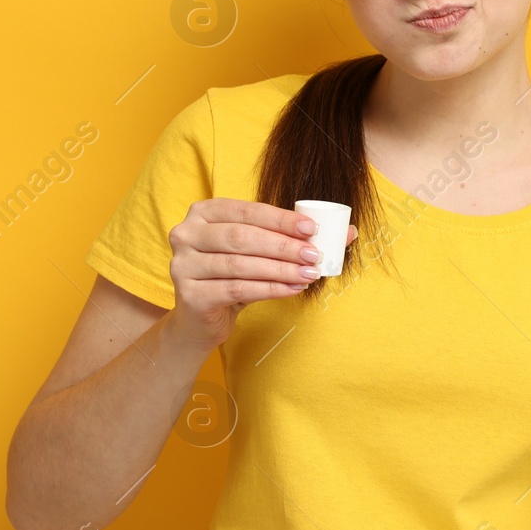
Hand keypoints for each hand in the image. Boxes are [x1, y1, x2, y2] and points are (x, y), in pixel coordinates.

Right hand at [166, 198, 357, 348]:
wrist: (201, 318)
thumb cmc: (233, 275)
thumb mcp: (259, 252)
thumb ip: (294, 238)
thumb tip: (348, 232)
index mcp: (204, 212)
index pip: (248, 211)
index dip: (282, 220)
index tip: (312, 229)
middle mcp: (186, 233)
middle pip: (243, 237)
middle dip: (284, 246)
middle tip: (314, 254)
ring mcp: (183, 264)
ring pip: (241, 265)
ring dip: (280, 269)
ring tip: (309, 273)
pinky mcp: (189, 294)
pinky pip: (237, 289)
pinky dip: (269, 288)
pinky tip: (292, 288)